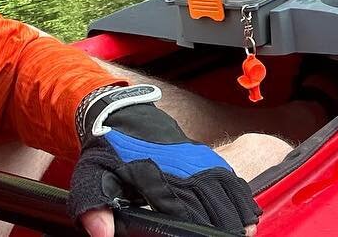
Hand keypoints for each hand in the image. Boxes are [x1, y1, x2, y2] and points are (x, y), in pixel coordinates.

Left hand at [71, 84, 260, 235]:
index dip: (198, 231)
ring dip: (236, 217)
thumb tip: (102, 235)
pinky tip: (245, 217)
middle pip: (214, 208)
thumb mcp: (92, 179)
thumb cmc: (109, 150)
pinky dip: (242, 199)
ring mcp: (198, 162)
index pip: (185, 215)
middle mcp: (184, 170)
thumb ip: (95, 208)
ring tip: (241, 234)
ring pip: (228, 194)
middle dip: (222, 228)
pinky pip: (232, 179)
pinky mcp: (206, 157)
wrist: (123, 114)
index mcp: (157, 180)